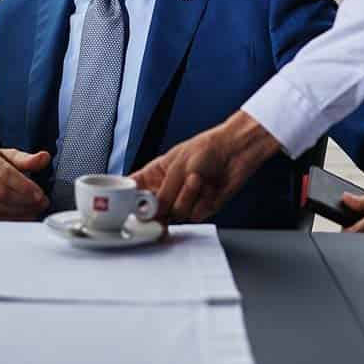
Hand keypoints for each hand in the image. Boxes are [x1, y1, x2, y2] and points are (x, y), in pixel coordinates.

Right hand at [0, 147, 50, 220]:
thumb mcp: (7, 155)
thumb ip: (26, 159)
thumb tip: (44, 158)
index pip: (5, 173)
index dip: (24, 186)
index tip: (40, 194)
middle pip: (0, 193)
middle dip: (25, 201)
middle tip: (41, 203)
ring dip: (20, 212)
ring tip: (35, 210)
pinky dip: (10, 220)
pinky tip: (23, 217)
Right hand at [130, 111, 280, 221]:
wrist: (236, 151)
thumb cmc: (206, 149)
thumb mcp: (177, 168)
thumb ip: (163, 194)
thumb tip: (151, 213)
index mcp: (156, 174)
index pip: (134, 190)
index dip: (128, 200)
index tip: (127, 206)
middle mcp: (168, 190)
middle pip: (151, 211)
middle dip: (157, 208)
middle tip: (160, 205)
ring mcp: (184, 200)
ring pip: (174, 215)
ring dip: (186, 197)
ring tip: (197, 179)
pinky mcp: (200, 209)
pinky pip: (193, 215)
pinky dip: (200, 201)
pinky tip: (207, 186)